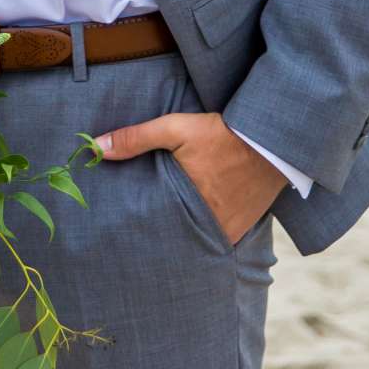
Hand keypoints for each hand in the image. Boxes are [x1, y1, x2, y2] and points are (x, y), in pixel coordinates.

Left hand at [94, 110, 283, 245]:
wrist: (274, 139)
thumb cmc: (222, 134)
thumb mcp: (175, 129)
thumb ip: (135, 138)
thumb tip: (94, 147)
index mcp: (189, 207)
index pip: (157, 231)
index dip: (143, 234)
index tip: (126, 236)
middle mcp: (211, 225)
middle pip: (179, 238)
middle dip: (163, 238)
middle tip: (144, 239)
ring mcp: (231, 229)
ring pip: (200, 240)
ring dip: (187, 236)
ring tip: (167, 234)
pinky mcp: (246, 226)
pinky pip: (221, 236)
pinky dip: (209, 231)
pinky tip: (197, 225)